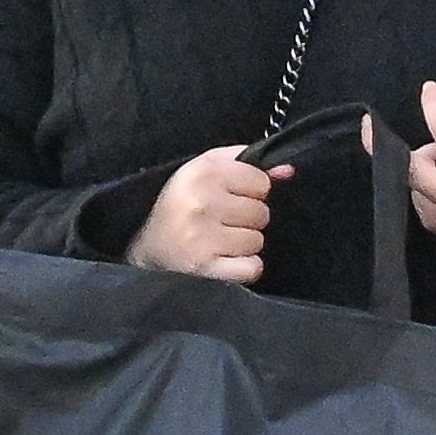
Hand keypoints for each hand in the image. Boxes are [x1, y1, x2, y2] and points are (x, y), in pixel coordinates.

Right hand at [126, 145, 288, 283]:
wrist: (147, 256)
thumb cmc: (180, 211)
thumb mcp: (204, 175)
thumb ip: (246, 165)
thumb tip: (288, 171)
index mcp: (201, 172)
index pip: (261, 182)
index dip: (249, 192)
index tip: (227, 200)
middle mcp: (200, 201)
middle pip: (261, 212)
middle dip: (246, 221)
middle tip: (219, 225)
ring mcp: (202, 236)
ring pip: (257, 240)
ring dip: (242, 246)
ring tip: (217, 244)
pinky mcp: (205, 267)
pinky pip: (253, 267)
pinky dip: (242, 269)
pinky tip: (221, 263)